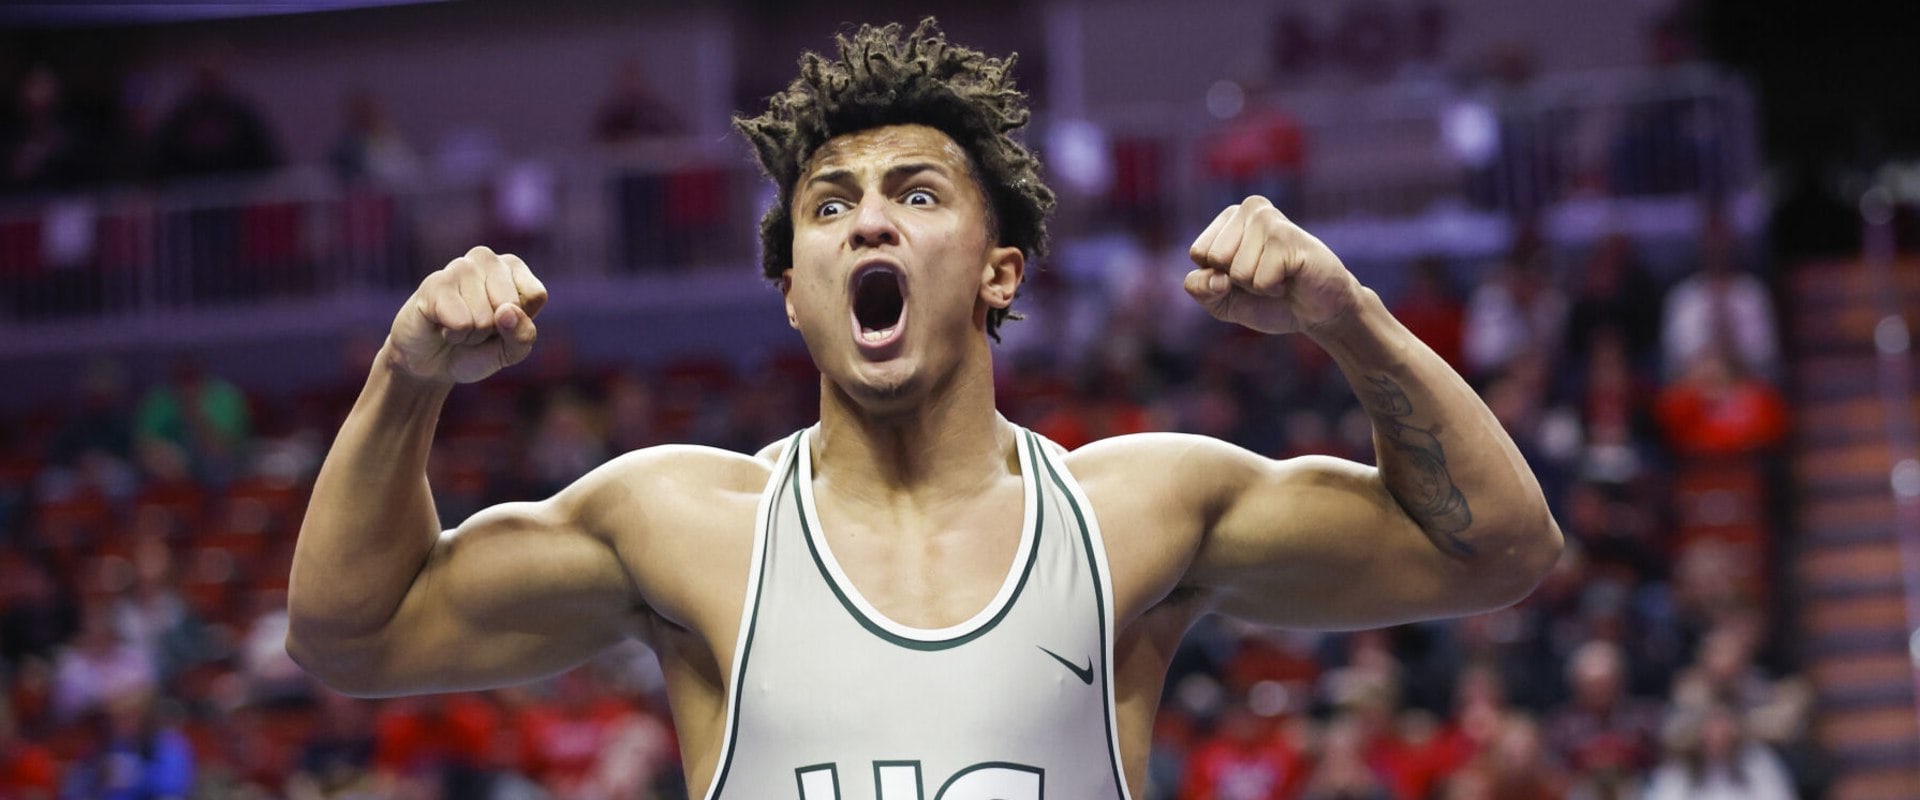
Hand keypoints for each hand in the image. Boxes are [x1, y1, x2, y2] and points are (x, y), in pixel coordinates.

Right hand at [388, 246, 547, 383]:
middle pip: (511, 305)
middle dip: (495, 329)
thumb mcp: (512, 351)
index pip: (536, 295)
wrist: (433, 363)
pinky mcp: (435, 283)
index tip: (502, 323)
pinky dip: (454, 335)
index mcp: (513, 267)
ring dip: (472, 334)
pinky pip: (461, 323)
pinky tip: (442, 325)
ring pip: (485, 317)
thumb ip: (523, 335)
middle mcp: (487, 259)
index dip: (520, 321)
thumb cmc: (477, 349)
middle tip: (476, 327)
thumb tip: (506, 311)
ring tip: (458, 326)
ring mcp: (459, 267)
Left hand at [1184, 195, 1362, 334]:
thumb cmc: (1269, 301)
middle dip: (1237, 281)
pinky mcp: (1287, 237)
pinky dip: (1273, 289)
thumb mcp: (1221, 301)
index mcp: (1230, 217)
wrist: (1318, 311)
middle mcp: (1250, 209)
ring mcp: (1270, 219)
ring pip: (1237, 271)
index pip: (1199, 253)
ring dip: (1258, 286)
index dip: (1218, 276)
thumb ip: (1200, 289)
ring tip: (1281, 276)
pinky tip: (1291, 277)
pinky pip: (1259, 280)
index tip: (1246, 274)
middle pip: (1216, 259)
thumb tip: (1215, 278)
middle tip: (1266, 275)